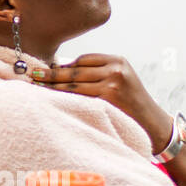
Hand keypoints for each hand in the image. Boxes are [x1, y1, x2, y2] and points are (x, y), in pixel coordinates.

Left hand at [30, 54, 173, 153]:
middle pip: (74, 70)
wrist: (154, 125)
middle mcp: (115, 69)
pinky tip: (50, 99)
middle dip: (51, 73)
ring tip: (35, 86)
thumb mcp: (120, 81)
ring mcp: (112, 83)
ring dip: (51, 85)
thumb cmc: (131, 105)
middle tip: (31, 75)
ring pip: (73, 83)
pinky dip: (62, 97)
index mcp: (117, 61)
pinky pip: (78, 97)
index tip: (43, 68)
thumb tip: (60, 70)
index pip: (82, 59)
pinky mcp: (108, 98)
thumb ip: (97, 74)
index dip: (62, 65)